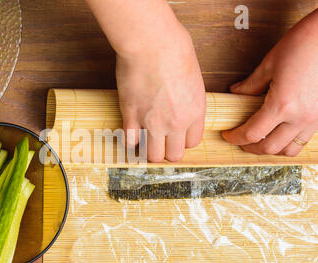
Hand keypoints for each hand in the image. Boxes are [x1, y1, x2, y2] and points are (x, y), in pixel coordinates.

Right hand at [117, 24, 205, 161]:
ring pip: (153, 155)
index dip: (183, 141)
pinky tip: (130, 133)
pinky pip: (131, 142)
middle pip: (174, 155)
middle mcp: (176, 122)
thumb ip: (189, 98)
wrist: (151, 43)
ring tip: (144, 141)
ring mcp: (153, 122)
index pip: (192, 143)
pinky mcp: (131, 116)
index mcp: (195, 111)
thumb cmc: (174, 49)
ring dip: (148, 150)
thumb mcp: (194, 76)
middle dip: (167, 150)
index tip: (176, 136)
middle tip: (159, 141)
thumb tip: (181, 104)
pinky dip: (130, 141)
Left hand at [222, 9, 317, 155]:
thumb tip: (236, 93)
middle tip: (240, 140)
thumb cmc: (303, 43)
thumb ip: (251, 85)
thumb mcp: (270, 64)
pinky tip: (280, 131)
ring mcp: (315, 119)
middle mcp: (300, 117)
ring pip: (290, 149)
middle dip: (250, 147)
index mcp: (282, 105)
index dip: (235, 138)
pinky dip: (289, 141)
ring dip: (272, 148)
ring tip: (260, 139)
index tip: (228, 135)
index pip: (252, 134)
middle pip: (269, 148)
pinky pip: (304, 139)